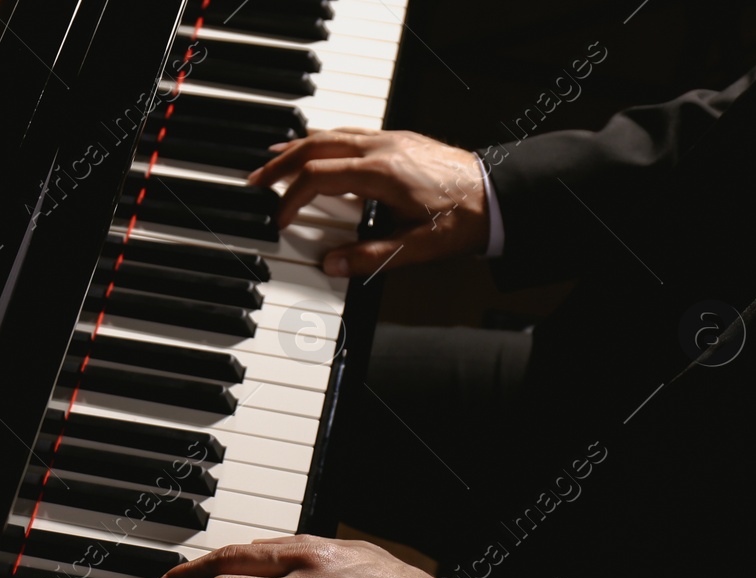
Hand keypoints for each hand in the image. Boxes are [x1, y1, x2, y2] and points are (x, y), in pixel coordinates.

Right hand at [246, 129, 488, 276]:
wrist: (500, 194)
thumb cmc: (464, 219)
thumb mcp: (418, 248)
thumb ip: (370, 257)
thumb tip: (331, 265)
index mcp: (382, 172)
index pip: (318, 177)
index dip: (291, 199)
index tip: (278, 219)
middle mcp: (383, 147)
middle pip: (316, 146)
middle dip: (280, 163)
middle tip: (255, 179)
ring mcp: (391, 140)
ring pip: (331, 134)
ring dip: (298, 147)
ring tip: (273, 159)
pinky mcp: (400, 140)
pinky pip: (349, 134)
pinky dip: (323, 142)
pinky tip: (317, 150)